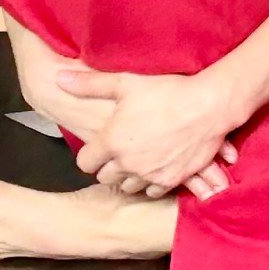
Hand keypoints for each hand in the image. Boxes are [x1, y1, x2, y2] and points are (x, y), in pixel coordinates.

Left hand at [54, 64, 239, 199]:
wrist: (209, 105)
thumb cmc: (167, 90)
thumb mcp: (126, 82)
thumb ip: (90, 85)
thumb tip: (59, 78)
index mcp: (112, 142)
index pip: (85, 163)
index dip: (90, 154)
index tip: (99, 146)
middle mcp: (128, 163)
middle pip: (105, 178)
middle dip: (109, 166)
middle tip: (120, 150)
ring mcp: (150, 174)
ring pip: (128, 187)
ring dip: (130, 176)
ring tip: (138, 157)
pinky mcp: (171, 180)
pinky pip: (153, 191)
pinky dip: (153, 181)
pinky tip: (157, 165)